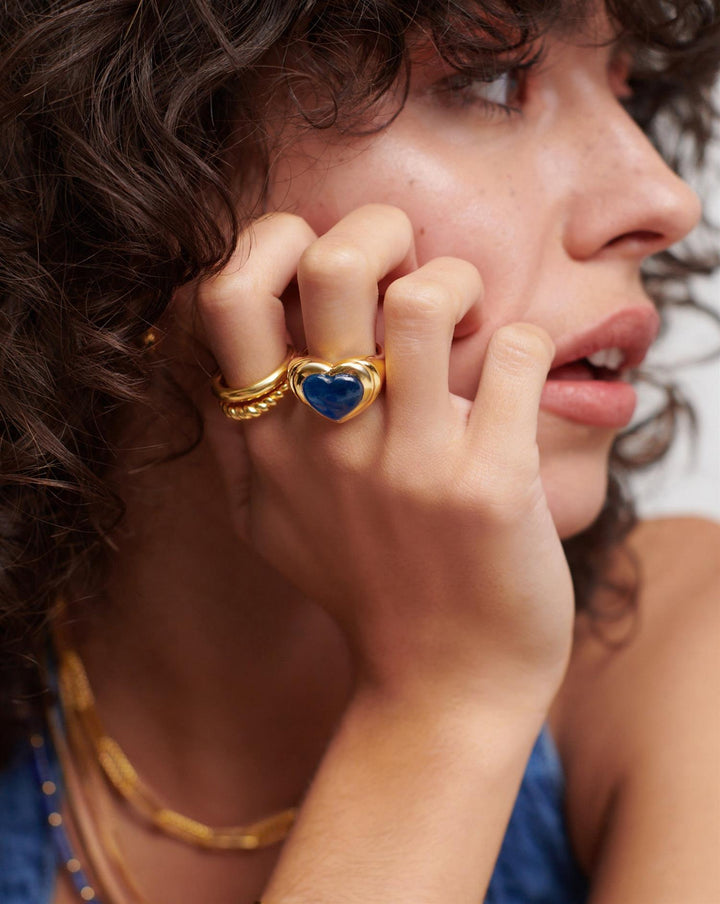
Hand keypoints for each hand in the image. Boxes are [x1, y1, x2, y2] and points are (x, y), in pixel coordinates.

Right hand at [195, 204, 573, 707]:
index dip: (267, 240)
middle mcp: (328, 447)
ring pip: (426, 301)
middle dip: (378, 227)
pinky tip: (515, 377)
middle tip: (405, 260)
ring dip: (457, 281)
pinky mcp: (490, 484)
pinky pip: (516, 356)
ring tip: (466, 314)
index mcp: (270, 445)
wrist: (445, 685)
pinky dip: (524, 345)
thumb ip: (232, 438)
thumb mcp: (267, 522)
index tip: (314, 253)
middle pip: (334, 269)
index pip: (225, 297)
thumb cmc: (365, 588)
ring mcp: (410, 466)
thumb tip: (192, 349)